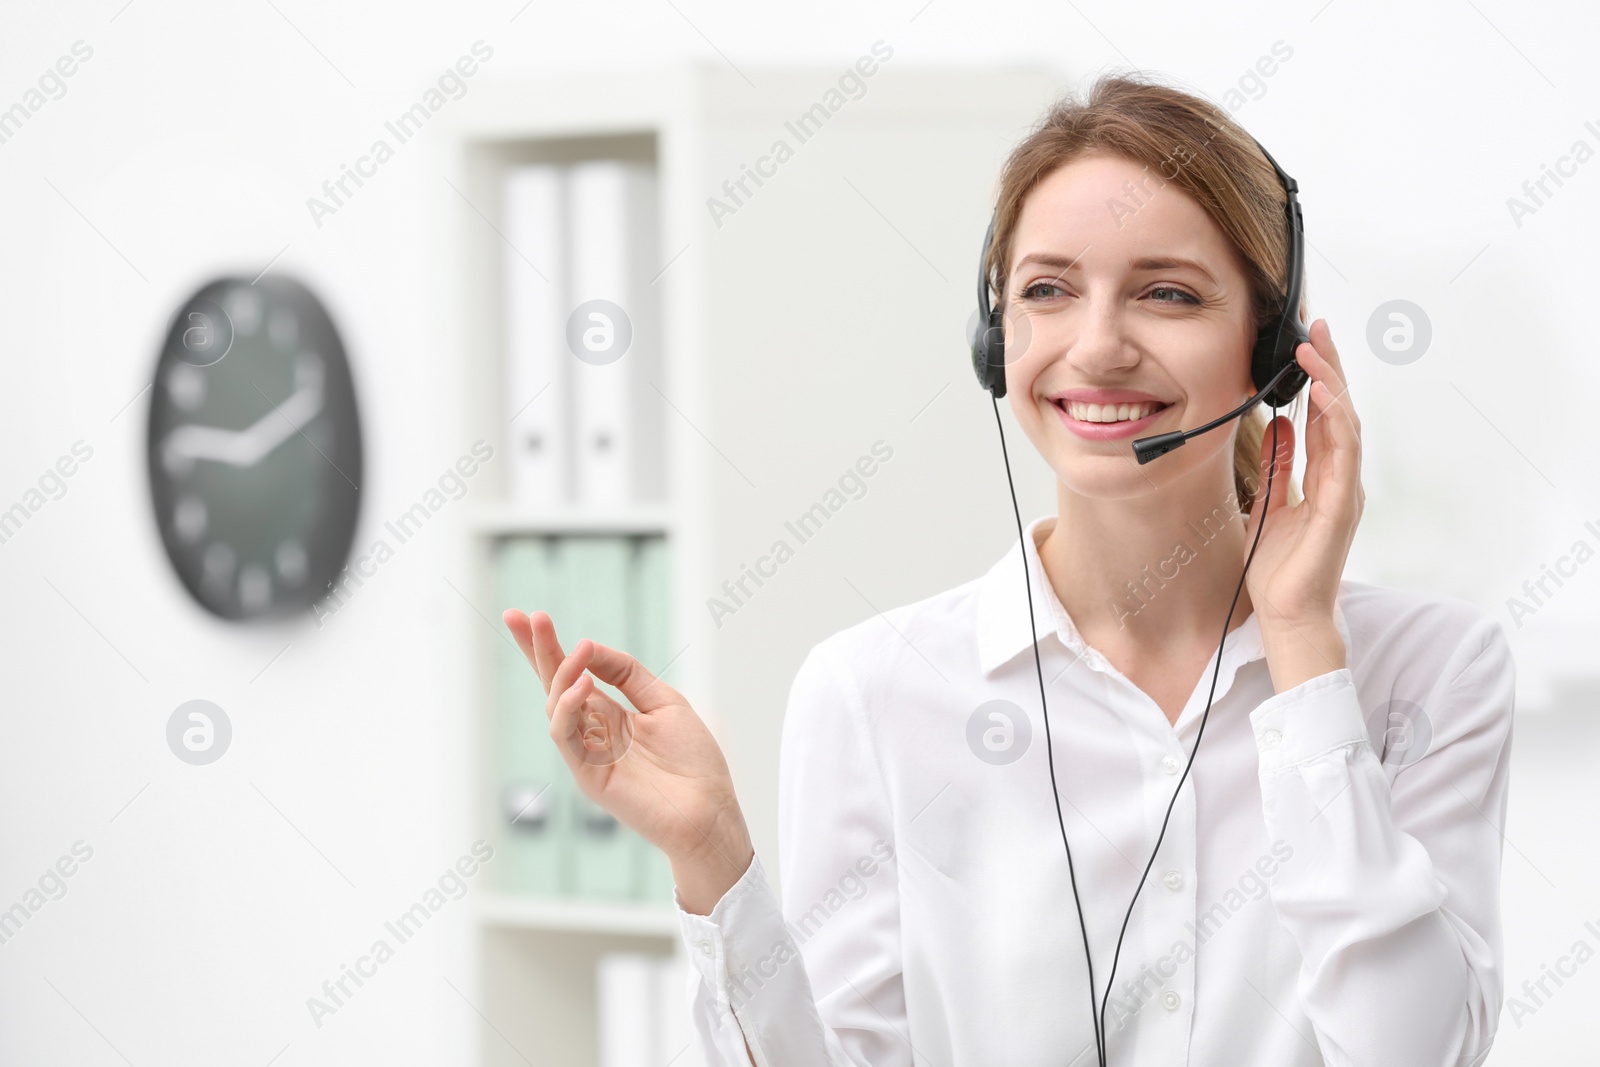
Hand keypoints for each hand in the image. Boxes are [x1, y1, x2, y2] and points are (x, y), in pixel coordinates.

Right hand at [501, 610, 753, 895]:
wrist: (710, 813)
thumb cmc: (694, 763)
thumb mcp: (663, 701)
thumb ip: (626, 673)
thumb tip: (588, 646)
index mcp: (610, 713)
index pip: (572, 674)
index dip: (549, 647)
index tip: (527, 616)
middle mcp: (594, 731)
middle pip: (554, 685)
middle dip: (536, 650)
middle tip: (520, 617)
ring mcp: (588, 754)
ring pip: (557, 706)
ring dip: (560, 673)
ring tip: (575, 648)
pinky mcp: (589, 776)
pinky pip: (566, 736)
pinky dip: (568, 708)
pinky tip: (581, 685)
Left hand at [1241, 318, 1363, 671]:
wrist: (1287, 613)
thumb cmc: (1280, 568)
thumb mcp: (1270, 503)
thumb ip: (1278, 465)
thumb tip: (1279, 425)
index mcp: (1325, 477)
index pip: (1326, 415)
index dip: (1319, 376)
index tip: (1308, 341)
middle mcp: (1341, 479)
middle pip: (1340, 411)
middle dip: (1330, 367)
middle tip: (1317, 325)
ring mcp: (1345, 491)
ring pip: (1345, 424)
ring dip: (1331, 384)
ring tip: (1315, 348)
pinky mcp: (1340, 507)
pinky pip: (1341, 455)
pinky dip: (1334, 422)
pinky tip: (1322, 396)